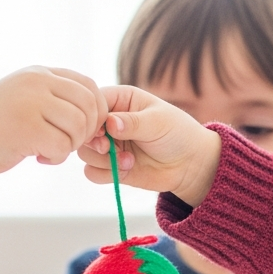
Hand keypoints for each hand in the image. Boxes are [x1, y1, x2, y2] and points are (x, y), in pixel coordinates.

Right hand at [0, 66, 106, 193]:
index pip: (88, 86)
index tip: (84, 130)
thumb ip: (55, 97)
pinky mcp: (26, 127)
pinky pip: (62, 146)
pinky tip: (39, 158)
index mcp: (39, 73)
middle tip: (69, 144)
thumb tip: (98, 111)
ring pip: (79, 126)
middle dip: (87, 131)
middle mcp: (37, 82)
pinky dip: (57, 158)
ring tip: (50, 151)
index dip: (96, 111)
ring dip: (70, 146)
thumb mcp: (25, 98)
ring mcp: (31, 102)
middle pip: (90, 105)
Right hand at [78, 85, 220, 205]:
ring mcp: (108, 145)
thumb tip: (109, 123)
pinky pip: (91, 172)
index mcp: (120, 100)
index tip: (104, 129)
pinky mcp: (110, 166)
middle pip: (83, 130)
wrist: (190, 164)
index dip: (92, 117)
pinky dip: (106, 173)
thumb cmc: (177, 133)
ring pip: (84, 152)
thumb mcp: (158, 122)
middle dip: (92, 141)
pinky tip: (127, 169)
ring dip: (102, 160)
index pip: (92, 103)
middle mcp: (109, 121)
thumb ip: (133, 122)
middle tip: (107, 147)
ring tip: (128, 160)